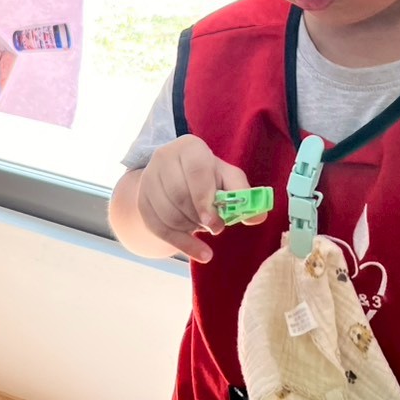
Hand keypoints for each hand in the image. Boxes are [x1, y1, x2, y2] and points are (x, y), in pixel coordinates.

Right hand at [136, 135, 259, 261]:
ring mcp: (148, 178)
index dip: (205, 200)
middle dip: (199, 217)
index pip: (196, 172)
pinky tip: (198, 252)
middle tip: (215, 228)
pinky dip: (180, 244)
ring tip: (203, 227)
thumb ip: (244, 194)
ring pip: (168, 214)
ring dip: (190, 229)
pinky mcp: (141, 200)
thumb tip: (258, 216)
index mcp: (189, 147)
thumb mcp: (228, 179)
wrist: (178, 179)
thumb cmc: (209, 177)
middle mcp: (164, 157)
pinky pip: (158, 228)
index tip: (215, 223)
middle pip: (179, 195)